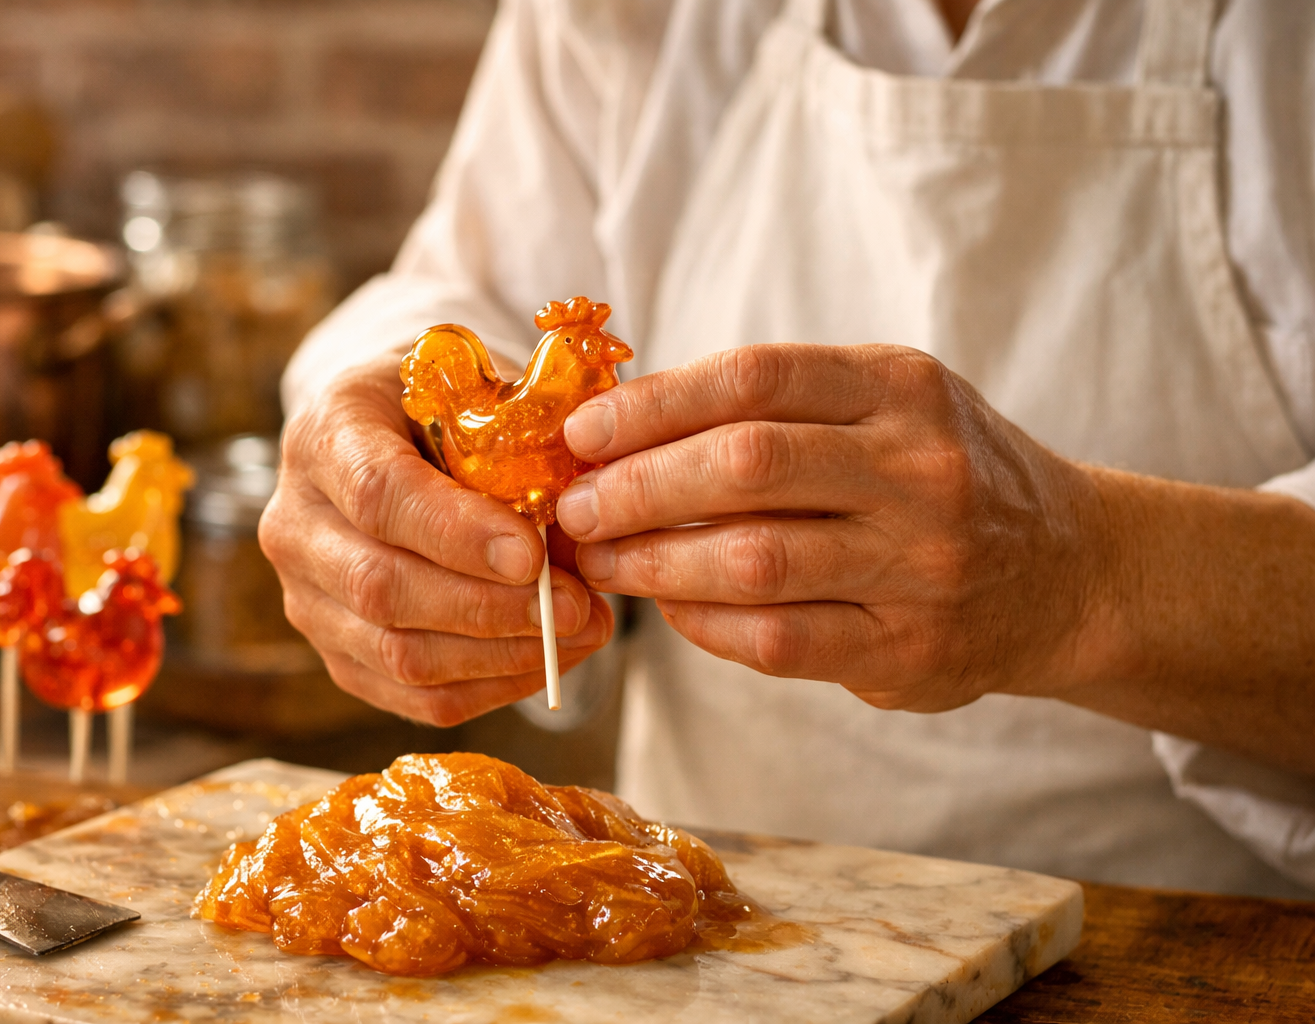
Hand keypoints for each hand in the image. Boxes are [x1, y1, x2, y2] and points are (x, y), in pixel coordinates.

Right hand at [260, 353, 613, 725]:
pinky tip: (547, 659)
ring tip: (578, 632)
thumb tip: (579, 521)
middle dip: (490, 607)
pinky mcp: (336, 655)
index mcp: (326, 435)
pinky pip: (413, 696)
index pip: (378, 493)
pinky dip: (490, 687)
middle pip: (381, 586)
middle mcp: (297, 522)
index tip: (531, 554)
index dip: (456, 532)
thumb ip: (515, 440)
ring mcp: (307, 598)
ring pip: (398, 653)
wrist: (389, 440)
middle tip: (574, 606)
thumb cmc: (442, 410)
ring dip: (500, 655)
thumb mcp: (474, 392)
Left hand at [554, 344, 1103, 712]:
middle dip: (638, 487)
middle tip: (574, 508)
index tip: (583, 432)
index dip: (651, 405)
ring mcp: (922, 565)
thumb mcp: (887, 405)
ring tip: (601, 561)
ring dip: (655, 564)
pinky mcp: (911, 650)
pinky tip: (670, 610)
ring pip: (753, 561)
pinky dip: (706, 626)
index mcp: (902, 387)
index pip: (754, 379)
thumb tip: (624, 425)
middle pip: (745, 466)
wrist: (1071, 571)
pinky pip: (778, 640)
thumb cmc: (944, 474)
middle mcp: (920, 469)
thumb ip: (779, 407)